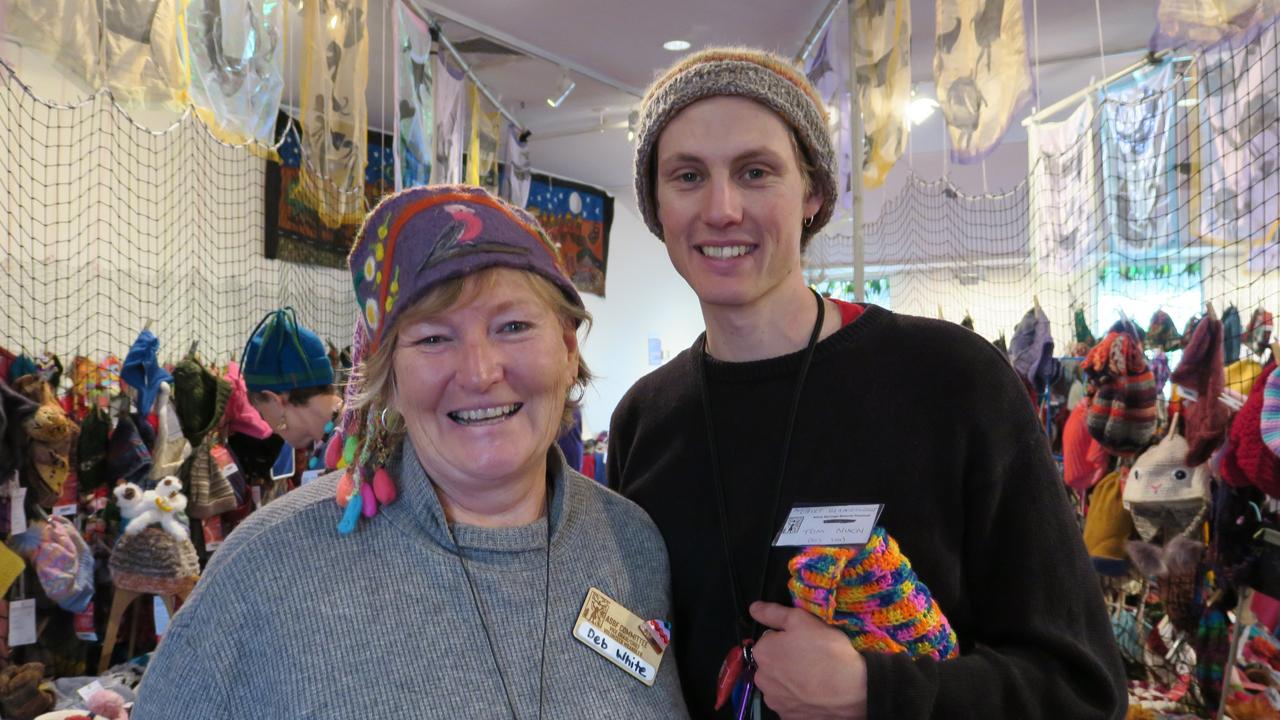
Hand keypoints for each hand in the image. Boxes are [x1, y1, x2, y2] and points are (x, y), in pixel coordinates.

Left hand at [749, 601, 867, 719]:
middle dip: (785, 660)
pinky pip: (790, 703)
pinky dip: (799, 698)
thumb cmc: (826, 650)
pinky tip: (815, 693)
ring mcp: (775, 702)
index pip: (768, 640)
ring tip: (814, 677)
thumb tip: (754, 608)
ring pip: (779, 685)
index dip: (786, 638)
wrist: (853, 690)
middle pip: (771, 664)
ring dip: (790, 681)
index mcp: (761, 653)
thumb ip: (773, 613)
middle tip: (810, 658)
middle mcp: (762, 679)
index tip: (803, 641)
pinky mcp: (788, 717)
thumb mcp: (801, 620)